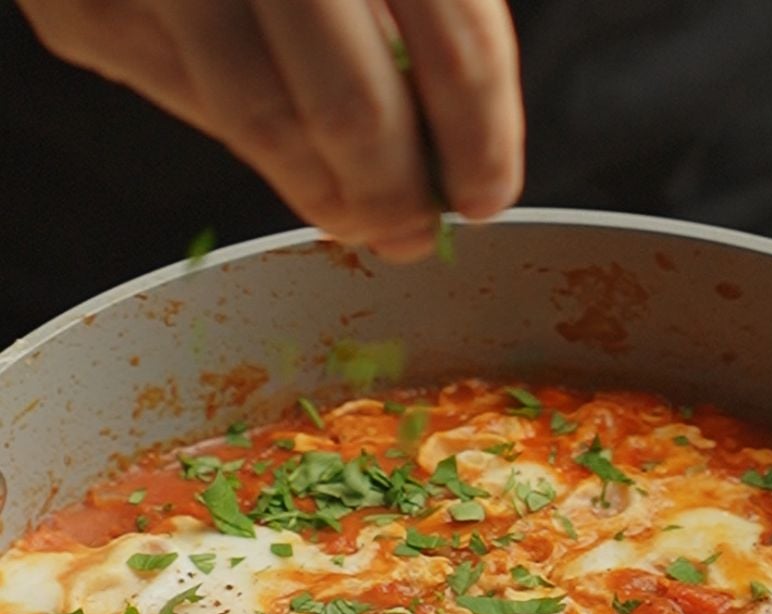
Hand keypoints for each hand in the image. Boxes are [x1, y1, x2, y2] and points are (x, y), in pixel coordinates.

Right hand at [18, 0, 524, 259]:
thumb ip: (413, 13)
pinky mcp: (85, 9)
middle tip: (414, 234)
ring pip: (263, 125)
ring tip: (360, 219)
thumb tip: (448, 150)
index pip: (452, 32)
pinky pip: (193, 102)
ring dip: (326, 195)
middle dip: (396, 194)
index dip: (480, 135)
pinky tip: (280, 138)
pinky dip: (255, 140)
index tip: (485, 196)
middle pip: (351, 106)